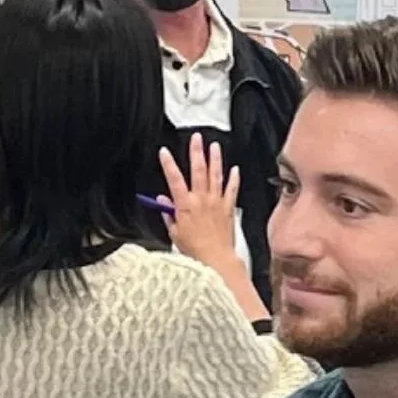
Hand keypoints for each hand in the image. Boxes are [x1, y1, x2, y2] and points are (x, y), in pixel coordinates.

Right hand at [162, 134, 242, 269]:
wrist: (217, 259)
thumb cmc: (196, 250)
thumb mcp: (175, 232)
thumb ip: (168, 215)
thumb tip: (162, 202)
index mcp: (185, 205)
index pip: (174, 179)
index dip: (168, 164)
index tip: (165, 152)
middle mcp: (202, 200)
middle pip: (198, 170)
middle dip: (196, 152)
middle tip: (197, 138)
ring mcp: (217, 203)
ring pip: (216, 175)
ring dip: (215, 159)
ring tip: (214, 146)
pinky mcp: (229, 209)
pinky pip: (232, 190)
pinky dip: (234, 179)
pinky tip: (235, 169)